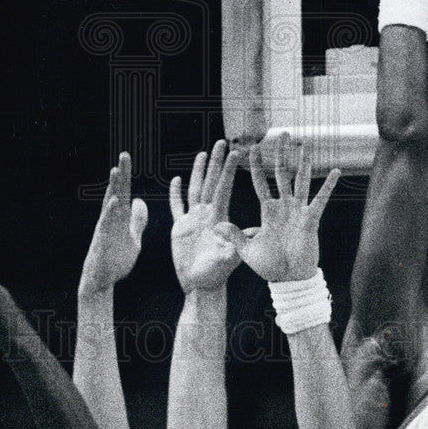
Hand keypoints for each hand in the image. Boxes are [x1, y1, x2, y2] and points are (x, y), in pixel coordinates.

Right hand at [78, 152, 147, 296]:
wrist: (103, 280)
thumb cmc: (116, 259)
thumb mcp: (133, 238)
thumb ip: (137, 221)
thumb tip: (139, 202)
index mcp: (120, 217)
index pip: (124, 191)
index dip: (126, 175)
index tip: (128, 157)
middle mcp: (111, 218)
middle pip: (117, 191)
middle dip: (121, 173)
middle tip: (125, 154)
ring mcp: (106, 227)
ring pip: (109, 203)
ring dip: (113, 187)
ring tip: (116, 170)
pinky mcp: (102, 239)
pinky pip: (106, 223)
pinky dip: (110, 211)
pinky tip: (115, 200)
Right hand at [170, 140, 244, 292]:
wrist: (201, 286)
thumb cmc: (217, 275)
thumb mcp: (230, 258)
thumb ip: (237, 244)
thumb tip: (252, 231)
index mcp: (218, 217)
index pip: (224, 187)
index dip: (229, 169)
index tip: (236, 151)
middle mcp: (207, 214)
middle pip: (211, 182)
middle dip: (216, 162)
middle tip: (221, 142)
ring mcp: (193, 219)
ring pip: (196, 189)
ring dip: (199, 171)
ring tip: (203, 153)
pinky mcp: (180, 228)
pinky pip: (176, 206)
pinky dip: (175, 193)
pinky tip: (176, 179)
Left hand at [216, 134, 339, 282]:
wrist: (289, 280)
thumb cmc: (270, 266)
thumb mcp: (247, 250)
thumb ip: (235, 235)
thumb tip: (217, 224)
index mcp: (267, 210)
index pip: (260, 181)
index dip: (257, 165)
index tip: (252, 147)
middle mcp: (283, 206)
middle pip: (282, 173)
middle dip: (281, 153)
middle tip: (282, 133)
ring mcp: (298, 210)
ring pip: (301, 180)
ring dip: (303, 162)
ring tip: (305, 143)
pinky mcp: (311, 219)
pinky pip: (320, 199)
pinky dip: (328, 185)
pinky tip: (335, 171)